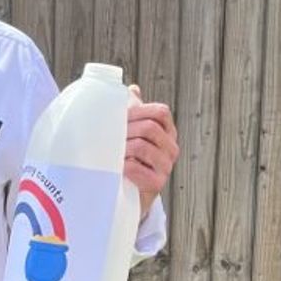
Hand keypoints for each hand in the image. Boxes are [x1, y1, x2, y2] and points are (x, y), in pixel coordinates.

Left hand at [125, 85, 178, 217]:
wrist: (129, 191)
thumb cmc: (130, 157)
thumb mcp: (133, 133)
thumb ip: (134, 112)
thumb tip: (133, 89)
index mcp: (167, 132)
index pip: (161, 113)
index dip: (139, 111)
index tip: (121, 116)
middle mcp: (170, 148)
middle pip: (149, 128)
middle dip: (126, 130)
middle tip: (110, 135)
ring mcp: (166, 166)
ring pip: (142, 146)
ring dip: (123, 148)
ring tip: (112, 151)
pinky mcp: (157, 183)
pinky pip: (138, 168)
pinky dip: (124, 165)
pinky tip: (117, 166)